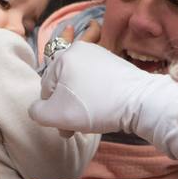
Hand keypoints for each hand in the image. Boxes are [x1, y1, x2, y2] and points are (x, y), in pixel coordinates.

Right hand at [31, 40, 161, 135]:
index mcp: (64, 57)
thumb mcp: (55, 115)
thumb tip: (38, 109)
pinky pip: (97, 81)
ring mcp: (101, 55)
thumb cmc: (95, 106)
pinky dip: (96, 95)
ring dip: (81, 103)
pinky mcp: (116, 64)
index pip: (47, 89)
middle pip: (65, 85)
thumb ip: (37, 112)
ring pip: (81, 84)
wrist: (140, 101)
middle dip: (67, 108)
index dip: (52, 111)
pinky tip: (104, 108)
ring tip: (91, 119)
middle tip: (76, 128)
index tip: (65, 127)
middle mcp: (81, 50)